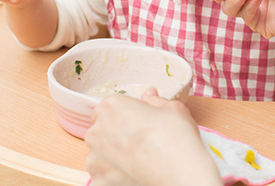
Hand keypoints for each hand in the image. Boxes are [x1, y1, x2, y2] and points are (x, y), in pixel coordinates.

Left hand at [85, 88, 220, 185]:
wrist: (179, 172)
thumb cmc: (175, 139)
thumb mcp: (172, 108)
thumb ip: (155, 101)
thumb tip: (150, 97)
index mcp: (112, 107)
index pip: (108, 108)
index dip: (123, 115)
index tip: (136, 122)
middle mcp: (98, 130)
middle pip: (101, 130)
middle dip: (115, 135)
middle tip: (139, 142)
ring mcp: (95, 158)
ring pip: (100, 155)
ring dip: (113, 157)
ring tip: (137, 160)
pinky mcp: (98, 180)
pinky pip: (102, 175)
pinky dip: (113, 176)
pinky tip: (132, 174)